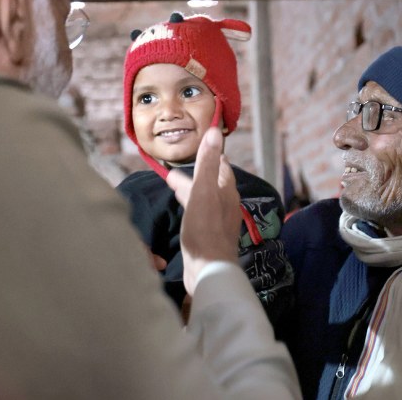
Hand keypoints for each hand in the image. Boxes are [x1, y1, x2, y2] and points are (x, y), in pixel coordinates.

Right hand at [166, 127, 241, 295]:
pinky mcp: (210, 236)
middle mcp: (226, 204)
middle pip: (212, 182)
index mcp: (226, 191)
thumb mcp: (203, 191)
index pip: (221, 166)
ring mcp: (219, 221)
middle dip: (197, 173)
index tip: (200, 144)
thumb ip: (207, 163)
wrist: (208, 270)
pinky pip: (200, 214)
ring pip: (205, 198)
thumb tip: (214, 132)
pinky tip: (183, 211)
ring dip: (192, 190)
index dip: (211, 154)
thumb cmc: (205, 228)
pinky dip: (190, 205)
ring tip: (175, 186)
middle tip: (179, 166)